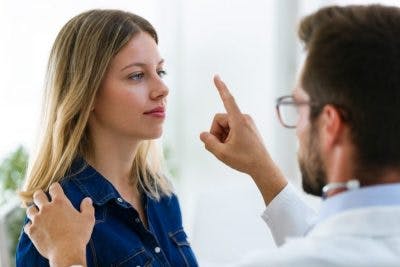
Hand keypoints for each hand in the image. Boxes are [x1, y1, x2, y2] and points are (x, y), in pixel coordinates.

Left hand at [24, 183, 93, 266]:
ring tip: (39, 214)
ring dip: (34, 210)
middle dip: (40, 195)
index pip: (54, 188)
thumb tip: (87, 200)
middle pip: (38, 195)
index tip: (56, 190)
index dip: (55, 188)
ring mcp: (37, 219)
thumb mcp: (88, 219)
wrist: (66, 252)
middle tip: (43, 198)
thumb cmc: (79, 234)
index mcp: (60, 203)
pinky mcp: (32, 231)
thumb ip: (87, 207)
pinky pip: (27, 225)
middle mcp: (46, 208)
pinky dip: (31, 225)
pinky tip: (36, 227)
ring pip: (30, 210)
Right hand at [200, 75, 286, 203]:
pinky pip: (231, 129)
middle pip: (219, 120)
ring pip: (225, 126)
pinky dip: (228, 138)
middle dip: (216, 133)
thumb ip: (209, 142)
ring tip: (229, 150)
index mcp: (239, 121)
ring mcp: (246, 123)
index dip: (220, 88)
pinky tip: (233, 149)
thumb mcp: (221, 153)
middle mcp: (244, 118)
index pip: (228, 100)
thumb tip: (203, 134)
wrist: (263, 168)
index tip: (216, 76)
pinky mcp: (248, 128)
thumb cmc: (244, 160)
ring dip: (222, 137)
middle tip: (220, 148)